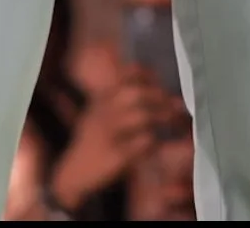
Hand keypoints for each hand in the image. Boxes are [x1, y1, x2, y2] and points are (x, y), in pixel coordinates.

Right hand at [50, 67, 182, 212]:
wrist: (72, 174)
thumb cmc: (92, 141)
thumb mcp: (97, 112)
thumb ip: (115, 97)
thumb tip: (148, 83)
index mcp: (101, 99)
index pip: (125, 76)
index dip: (147, 75)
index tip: (160, 82)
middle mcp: (104, 112)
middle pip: (136, 94)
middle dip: (160, 96)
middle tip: (177, 104)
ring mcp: (109, 133)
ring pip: (142, 116)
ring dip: (163, 116)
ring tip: (177, 120)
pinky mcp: (116, 156)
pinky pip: (141, 144)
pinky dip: (154, 141)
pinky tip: (159, 143)